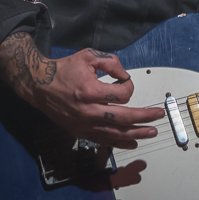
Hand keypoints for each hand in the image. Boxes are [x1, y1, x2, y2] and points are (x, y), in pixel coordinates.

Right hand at [0, 33, 164, 148]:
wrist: (40, 85)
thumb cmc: (64, 70)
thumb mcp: (88, 56)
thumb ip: (110, 62)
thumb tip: (125, 75)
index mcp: (90, 91)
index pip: (122, 94)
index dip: (129, 85)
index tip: (125, 80)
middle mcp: (88, 111)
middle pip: (123, 118)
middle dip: (144, 117)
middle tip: (158, 115)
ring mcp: (84, 124)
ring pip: (115, 133)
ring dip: (136, 134)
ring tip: (151, 133)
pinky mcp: (80, 132)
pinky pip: (103, 140)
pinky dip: (119, 143)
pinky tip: (132, 143)